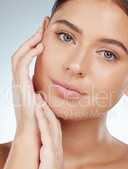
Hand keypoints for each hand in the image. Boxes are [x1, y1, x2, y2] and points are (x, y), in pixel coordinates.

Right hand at [11, 21, 43, 147]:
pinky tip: (40, 47)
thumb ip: (49, 92)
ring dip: (29, 42)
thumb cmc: (43, 120)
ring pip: (18, 55)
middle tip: (42, 26)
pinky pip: (21, 64)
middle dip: (32, 38)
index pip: (27, 59)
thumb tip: (60, 86)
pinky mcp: (19, 86)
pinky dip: (29, 54)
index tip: (45, 36)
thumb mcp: (46, 101)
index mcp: (25, 84)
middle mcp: (19, 81)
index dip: (35, 46)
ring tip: (41, 32)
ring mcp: (18, 83)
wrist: (35, 134)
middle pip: (21, 53)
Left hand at [35, 95, 69, 168]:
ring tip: (39, 98)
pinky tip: (38, 112)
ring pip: (51, 125)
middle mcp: (57, 144)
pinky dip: (43, 122)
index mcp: (56, 146)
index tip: (43, 103)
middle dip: (47, 107)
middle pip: (53, 122)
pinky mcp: (50, 154)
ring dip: (45, 111)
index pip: (53, 126)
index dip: (49, 113)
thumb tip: (43, 146)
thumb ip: (48, 152)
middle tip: (41, 94)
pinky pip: (46, 135)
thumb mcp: (49, 162)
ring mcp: (54, 148)